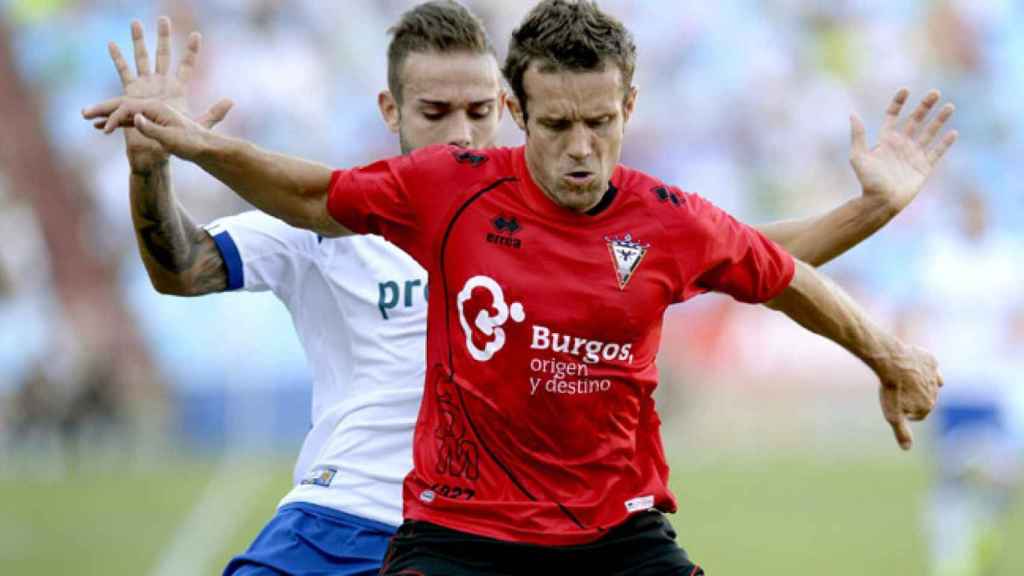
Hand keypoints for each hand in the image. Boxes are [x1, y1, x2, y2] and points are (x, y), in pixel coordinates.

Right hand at [81, 17, 231, 172]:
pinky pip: (123, 72)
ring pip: (141, 58)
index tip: (197, 35)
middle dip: (163, 37)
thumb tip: (232, 101)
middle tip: (163, 19)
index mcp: (177, 89)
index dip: (192, 51)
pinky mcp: (130, 92)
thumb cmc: (178, 140)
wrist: (155, 152)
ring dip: (139, 41)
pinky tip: (112, 43)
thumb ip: (214, 113)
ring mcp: (145, 85)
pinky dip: (118, 58)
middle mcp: (161, 83)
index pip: (186, 65)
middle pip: (163, 55)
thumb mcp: (199, 125)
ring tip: (136, 23)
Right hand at [93, 99, 214, 160]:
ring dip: (104, 113)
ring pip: (122, 110)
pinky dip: (114, 122)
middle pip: (122, 103)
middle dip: (103, 107)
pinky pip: (127, 120)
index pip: (129, 107)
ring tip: (85, 116)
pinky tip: (99, 127)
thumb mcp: (170, 138)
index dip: (116, 117)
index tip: (106, 130)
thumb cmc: (189, 144)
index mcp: (156, 107)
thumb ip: (152, 128)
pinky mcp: (148, 122)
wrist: (201, 149)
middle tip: (83, 112)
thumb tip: (135, 119)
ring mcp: (149, 114)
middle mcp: (151, 106)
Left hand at [850, 88, 957, 213]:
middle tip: (935, 92)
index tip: (905, 90)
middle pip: (915, 120)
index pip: (893, 116)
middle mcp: (901, 145)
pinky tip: (953, 132)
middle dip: (925, 106)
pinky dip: (945, 143)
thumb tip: (853, 114)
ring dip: (939, 119)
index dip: (898, 103)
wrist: (881, 202)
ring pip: (929, 132)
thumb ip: (858, 135)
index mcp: (886, 140)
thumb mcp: (859, 156)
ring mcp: (914, 155)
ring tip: (949, 106)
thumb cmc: (867, 181)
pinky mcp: (924, 167)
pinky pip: (937, 152)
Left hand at [875, 343, 942, 450]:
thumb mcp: (893, 415)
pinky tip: (913, 366)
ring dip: (919, 383)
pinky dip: (924, 367)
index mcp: (927, 406)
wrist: (892, 362)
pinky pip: (930, 366)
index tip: (896, 405)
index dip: (906, 412)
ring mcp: (934, 375)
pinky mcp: (931, 361)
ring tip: (904, 380)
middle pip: (925, 398)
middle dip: (913, 397)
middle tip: (897, 391)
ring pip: (929, 382)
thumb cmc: (892, 389)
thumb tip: (906, 449)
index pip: (919, 415)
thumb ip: (902, 432)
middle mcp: (935, 392)